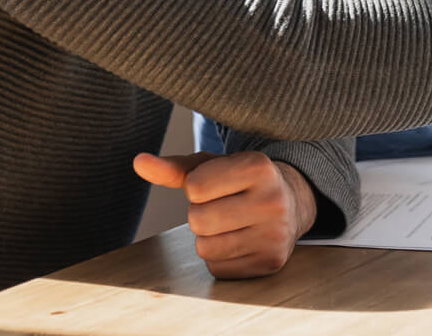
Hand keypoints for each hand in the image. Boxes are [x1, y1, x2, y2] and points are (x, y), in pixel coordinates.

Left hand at [132, 150, 317, 277]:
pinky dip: (221, 257)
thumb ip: (175, 168)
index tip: (219, 185)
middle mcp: (272, 200)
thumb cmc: (242, 182)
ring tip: (231, 224)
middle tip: (223, 207)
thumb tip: (138, 162)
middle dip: (201, 214)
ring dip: (209, 238)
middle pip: (198, 220)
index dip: (197, 188)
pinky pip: (218, 268)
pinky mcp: (270, 262)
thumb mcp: (213, 167)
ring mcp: (274, 234)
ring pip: (205, 247)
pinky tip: (240, 241)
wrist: (292, 203)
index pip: (195, 186)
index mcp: (259, 166)